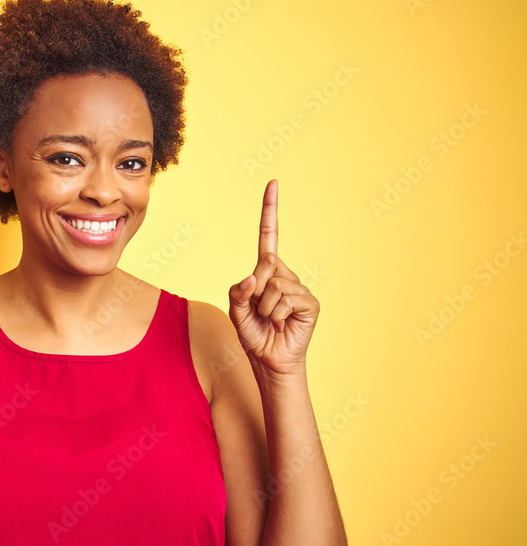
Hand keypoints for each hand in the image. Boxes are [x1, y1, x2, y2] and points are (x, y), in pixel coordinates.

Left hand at [228, 179, 318, 375]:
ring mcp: (299, 289)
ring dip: (264, 308)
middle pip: (266, 264)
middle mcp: (284, 275)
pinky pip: (286, 300)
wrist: (269, 361)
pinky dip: (276, 315)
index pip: (269, 236)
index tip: (273, 183)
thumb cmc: (254, 334)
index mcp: (266, 272)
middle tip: (258, 311)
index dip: (270, 210)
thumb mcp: (236, 311)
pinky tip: (282, 325)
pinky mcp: (310, 304)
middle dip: (254, 290)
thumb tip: (255, 276)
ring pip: (274, 285)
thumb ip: (239, 291)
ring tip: (270, 321)